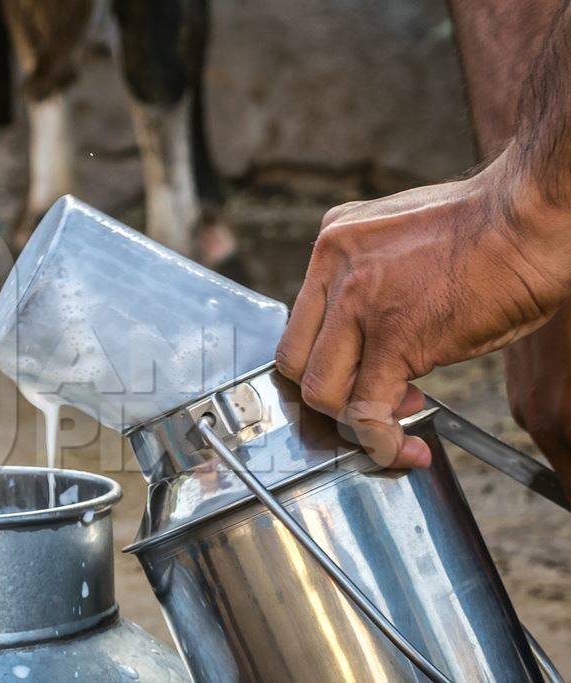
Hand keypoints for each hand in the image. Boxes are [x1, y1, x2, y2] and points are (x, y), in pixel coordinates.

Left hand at [276, 152, 570, 466]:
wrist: (531, 218)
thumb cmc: (490, 231)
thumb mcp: (405, 240)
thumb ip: (372, 277)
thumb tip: (369, 329)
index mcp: (334, 243)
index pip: (300, 322)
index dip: (327, 360)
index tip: (359, 374)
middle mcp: (333, 266)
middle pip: (296, 359)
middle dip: (332, 393)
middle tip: (382, 396)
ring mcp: (358, 301)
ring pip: (320, 390)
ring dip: (356, 421)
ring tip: (405, 412)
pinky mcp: (394, 337)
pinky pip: (365, 408)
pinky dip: (381, 442)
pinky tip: (406, 449)